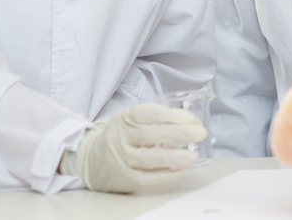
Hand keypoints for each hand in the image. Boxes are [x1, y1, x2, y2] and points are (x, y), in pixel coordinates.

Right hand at [60, 103, 206, 192]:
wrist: (91, 159)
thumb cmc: (124, 136)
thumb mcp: (134, 120)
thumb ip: (159, 119)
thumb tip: (193, 123)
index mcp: (125, 118)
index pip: (150, 114)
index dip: (173, 116)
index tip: (192, 120)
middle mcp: (119, 137)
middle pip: (150, 135)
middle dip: (179, 134)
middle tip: (200, 134)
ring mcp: (119, 159)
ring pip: (147, 158)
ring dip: (173, 158)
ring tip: (192, 157)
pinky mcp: (122, 178)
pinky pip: (145, 179)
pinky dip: (164, 176)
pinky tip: (178, 172)